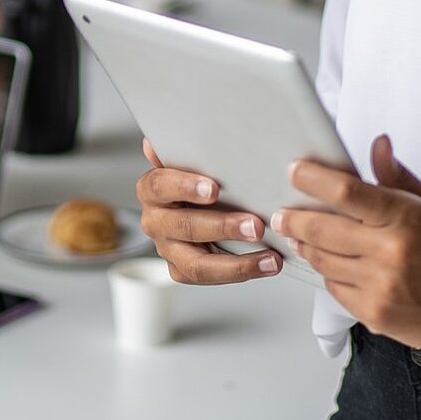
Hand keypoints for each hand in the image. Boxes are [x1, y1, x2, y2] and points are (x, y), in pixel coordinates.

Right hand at [135, 138, 281, 283]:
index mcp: (151, 189)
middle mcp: (154, 221)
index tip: (215, 189)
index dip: (186, 186)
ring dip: (237, 262)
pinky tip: (266, 264)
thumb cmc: (193, 176)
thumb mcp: (187, 158)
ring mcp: (167, 249)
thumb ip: (180, 150)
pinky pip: (209, 277)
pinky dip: (241, 272)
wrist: (191, 200)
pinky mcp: (182, 269)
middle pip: (185, 227)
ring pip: (197, 264)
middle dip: (223, 227)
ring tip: (269, 257)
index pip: (161, 186)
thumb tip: (155, 142)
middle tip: (256, 226)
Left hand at [272, 134, 420, 350]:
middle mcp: (389, 252)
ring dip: (305, 246)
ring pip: (323, 261)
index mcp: (404, 218)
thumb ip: (395, 175)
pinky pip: (334, 288)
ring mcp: (379, 286)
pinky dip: (327, 272)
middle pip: (323, 230)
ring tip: (298, 236)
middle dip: (293, 219)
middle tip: (281, 213)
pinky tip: (328, 262)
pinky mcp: (374, 314)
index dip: (314, 179)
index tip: (295, 171)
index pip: (347, 192)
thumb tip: (377, 144)